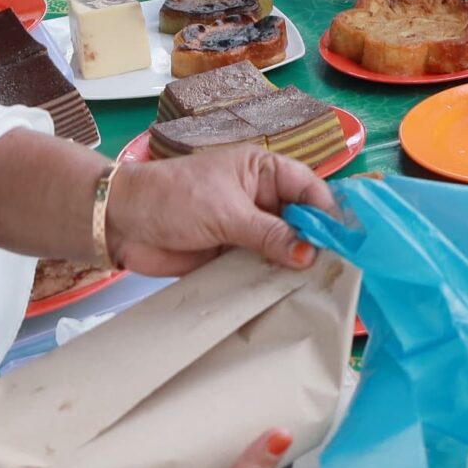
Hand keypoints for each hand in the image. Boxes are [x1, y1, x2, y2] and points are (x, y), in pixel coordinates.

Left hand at [104, 144, 340, 277]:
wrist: (121, 223)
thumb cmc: (174, 198)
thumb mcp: (226, 212)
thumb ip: (269, 234)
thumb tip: (309, 255)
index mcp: (262, 171)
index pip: (308, 189)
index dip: (328, 212)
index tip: (347, 240)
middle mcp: (260, 199)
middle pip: (301, 221)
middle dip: (316, 242)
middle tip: (340, 271)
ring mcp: (246, 229)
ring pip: (283, 247)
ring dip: (296, 265)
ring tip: (322, 289)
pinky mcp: (230, 256)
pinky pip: (261, 268)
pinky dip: (273, 280)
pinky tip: (291, 296)